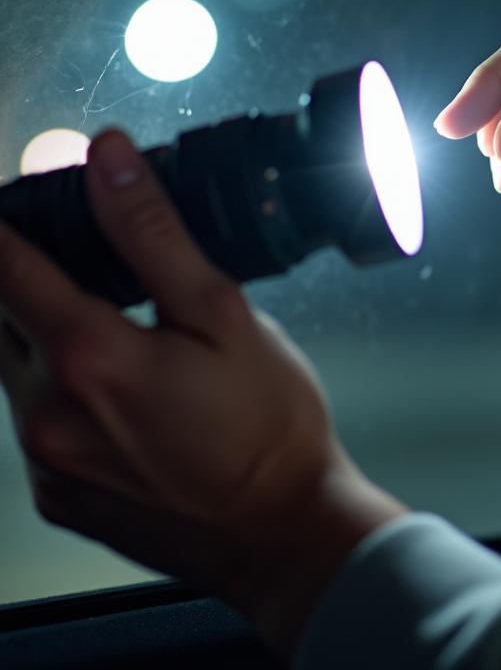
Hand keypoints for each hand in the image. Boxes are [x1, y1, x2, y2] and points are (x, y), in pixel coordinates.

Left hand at [0, 130, 404, 653]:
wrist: (282, 530)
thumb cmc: (269, 425)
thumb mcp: (224, 312)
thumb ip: (153, 232)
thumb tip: (108, 159)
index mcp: (89, 356)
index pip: (3, 263)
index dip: (3, 221)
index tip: (17, 201)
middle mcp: (48, 413)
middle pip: (3, 315)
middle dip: (35, 279)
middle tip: (100, 270)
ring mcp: (47, 463)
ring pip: (18, 369)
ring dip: (52, 336)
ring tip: (127, 334)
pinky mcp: (57, 496)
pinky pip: (37, 421)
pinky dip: (66, 390)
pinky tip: (130, 394)